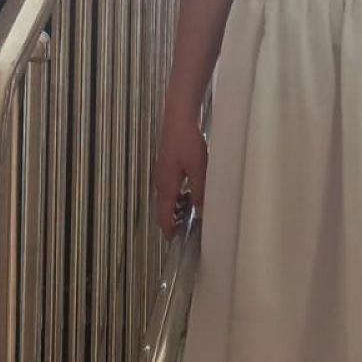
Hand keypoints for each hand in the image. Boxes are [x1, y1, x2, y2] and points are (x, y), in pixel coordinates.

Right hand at [154, 110, 207, 237]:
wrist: (178, 119)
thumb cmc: (187, 143)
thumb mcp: (198, 169)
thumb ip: (199, 191)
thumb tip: (201, 211)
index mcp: (166, 186)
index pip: (164, 215)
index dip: (169, 230)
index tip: (176, 242)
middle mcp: (161, 182)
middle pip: (165, 208)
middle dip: (174, 222)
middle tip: (189, 232)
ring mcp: (163, 174)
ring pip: (169, 198)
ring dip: (178, 209)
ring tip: (193, 216)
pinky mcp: (167, 166)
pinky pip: (172, 188)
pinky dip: (179, 197)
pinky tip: (192, 194)